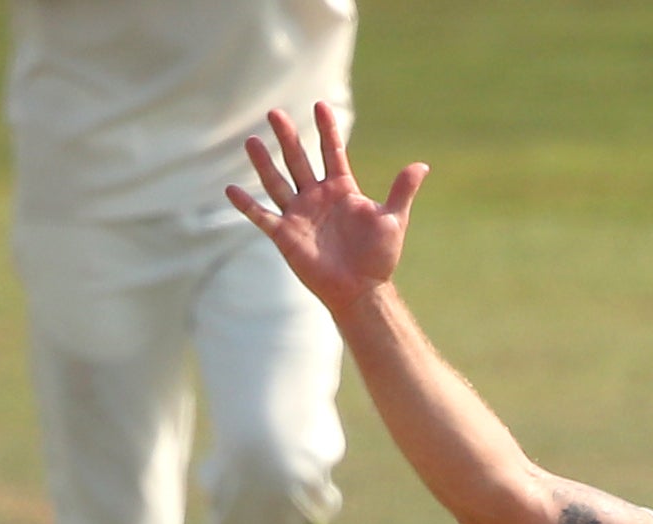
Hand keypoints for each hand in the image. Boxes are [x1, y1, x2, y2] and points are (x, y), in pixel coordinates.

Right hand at [228, 103, 427, 311]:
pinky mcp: (286, 235)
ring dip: (263, 163)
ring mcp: (299, 214)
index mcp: (341, 189)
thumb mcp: (393, 220)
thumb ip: (402, 191)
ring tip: (251, 141)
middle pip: (298, 159)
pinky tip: (229, 190)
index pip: (331, 151)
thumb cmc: (379, 257)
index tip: (320, 105)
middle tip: (275, 113)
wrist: (362, 290)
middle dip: (288, 136)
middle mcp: (317, 197)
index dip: (326, 129)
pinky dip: (246, 205)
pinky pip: (262, 216)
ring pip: (277, 182)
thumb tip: (422, 165)